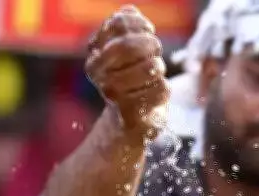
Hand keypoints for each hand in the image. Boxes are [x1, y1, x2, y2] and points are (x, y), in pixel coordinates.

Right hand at [85, 6, 168, 137]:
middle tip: (155, 49)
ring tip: (154, 72)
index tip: (147, 31)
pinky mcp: (132, 113)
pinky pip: (161, 89)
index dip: (140, 24)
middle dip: (151, 43)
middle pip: (130, 45)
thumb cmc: (131, 77)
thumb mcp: (125, 48)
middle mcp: (99, 74)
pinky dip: (164, 89)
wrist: (129, 120)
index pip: (119, 23)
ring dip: (159, 67)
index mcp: (95, 54)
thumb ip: (125, 26)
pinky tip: (153, 93)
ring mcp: (113, 95)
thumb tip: (129, 12)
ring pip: (150, 67)